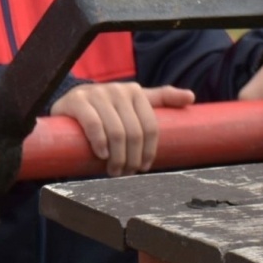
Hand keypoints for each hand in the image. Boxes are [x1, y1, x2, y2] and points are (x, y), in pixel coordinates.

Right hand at [50, 82, 193, 176]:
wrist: (70, 103)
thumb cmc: (108, 108)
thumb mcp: (135, 101)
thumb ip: (161, 98)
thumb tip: (192, 97)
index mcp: (136, 91)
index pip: (150, 126)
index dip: (149, 151)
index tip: (144, 167)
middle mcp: (118, 89)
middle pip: (134, 133)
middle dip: (132, 159)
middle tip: (126, 173)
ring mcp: (97, 93)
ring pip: (116, 132)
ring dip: (117, 158)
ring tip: (114, 171)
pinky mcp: (77, 101)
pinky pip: (94, 124)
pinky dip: (100, 143)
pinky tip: (101, 155)